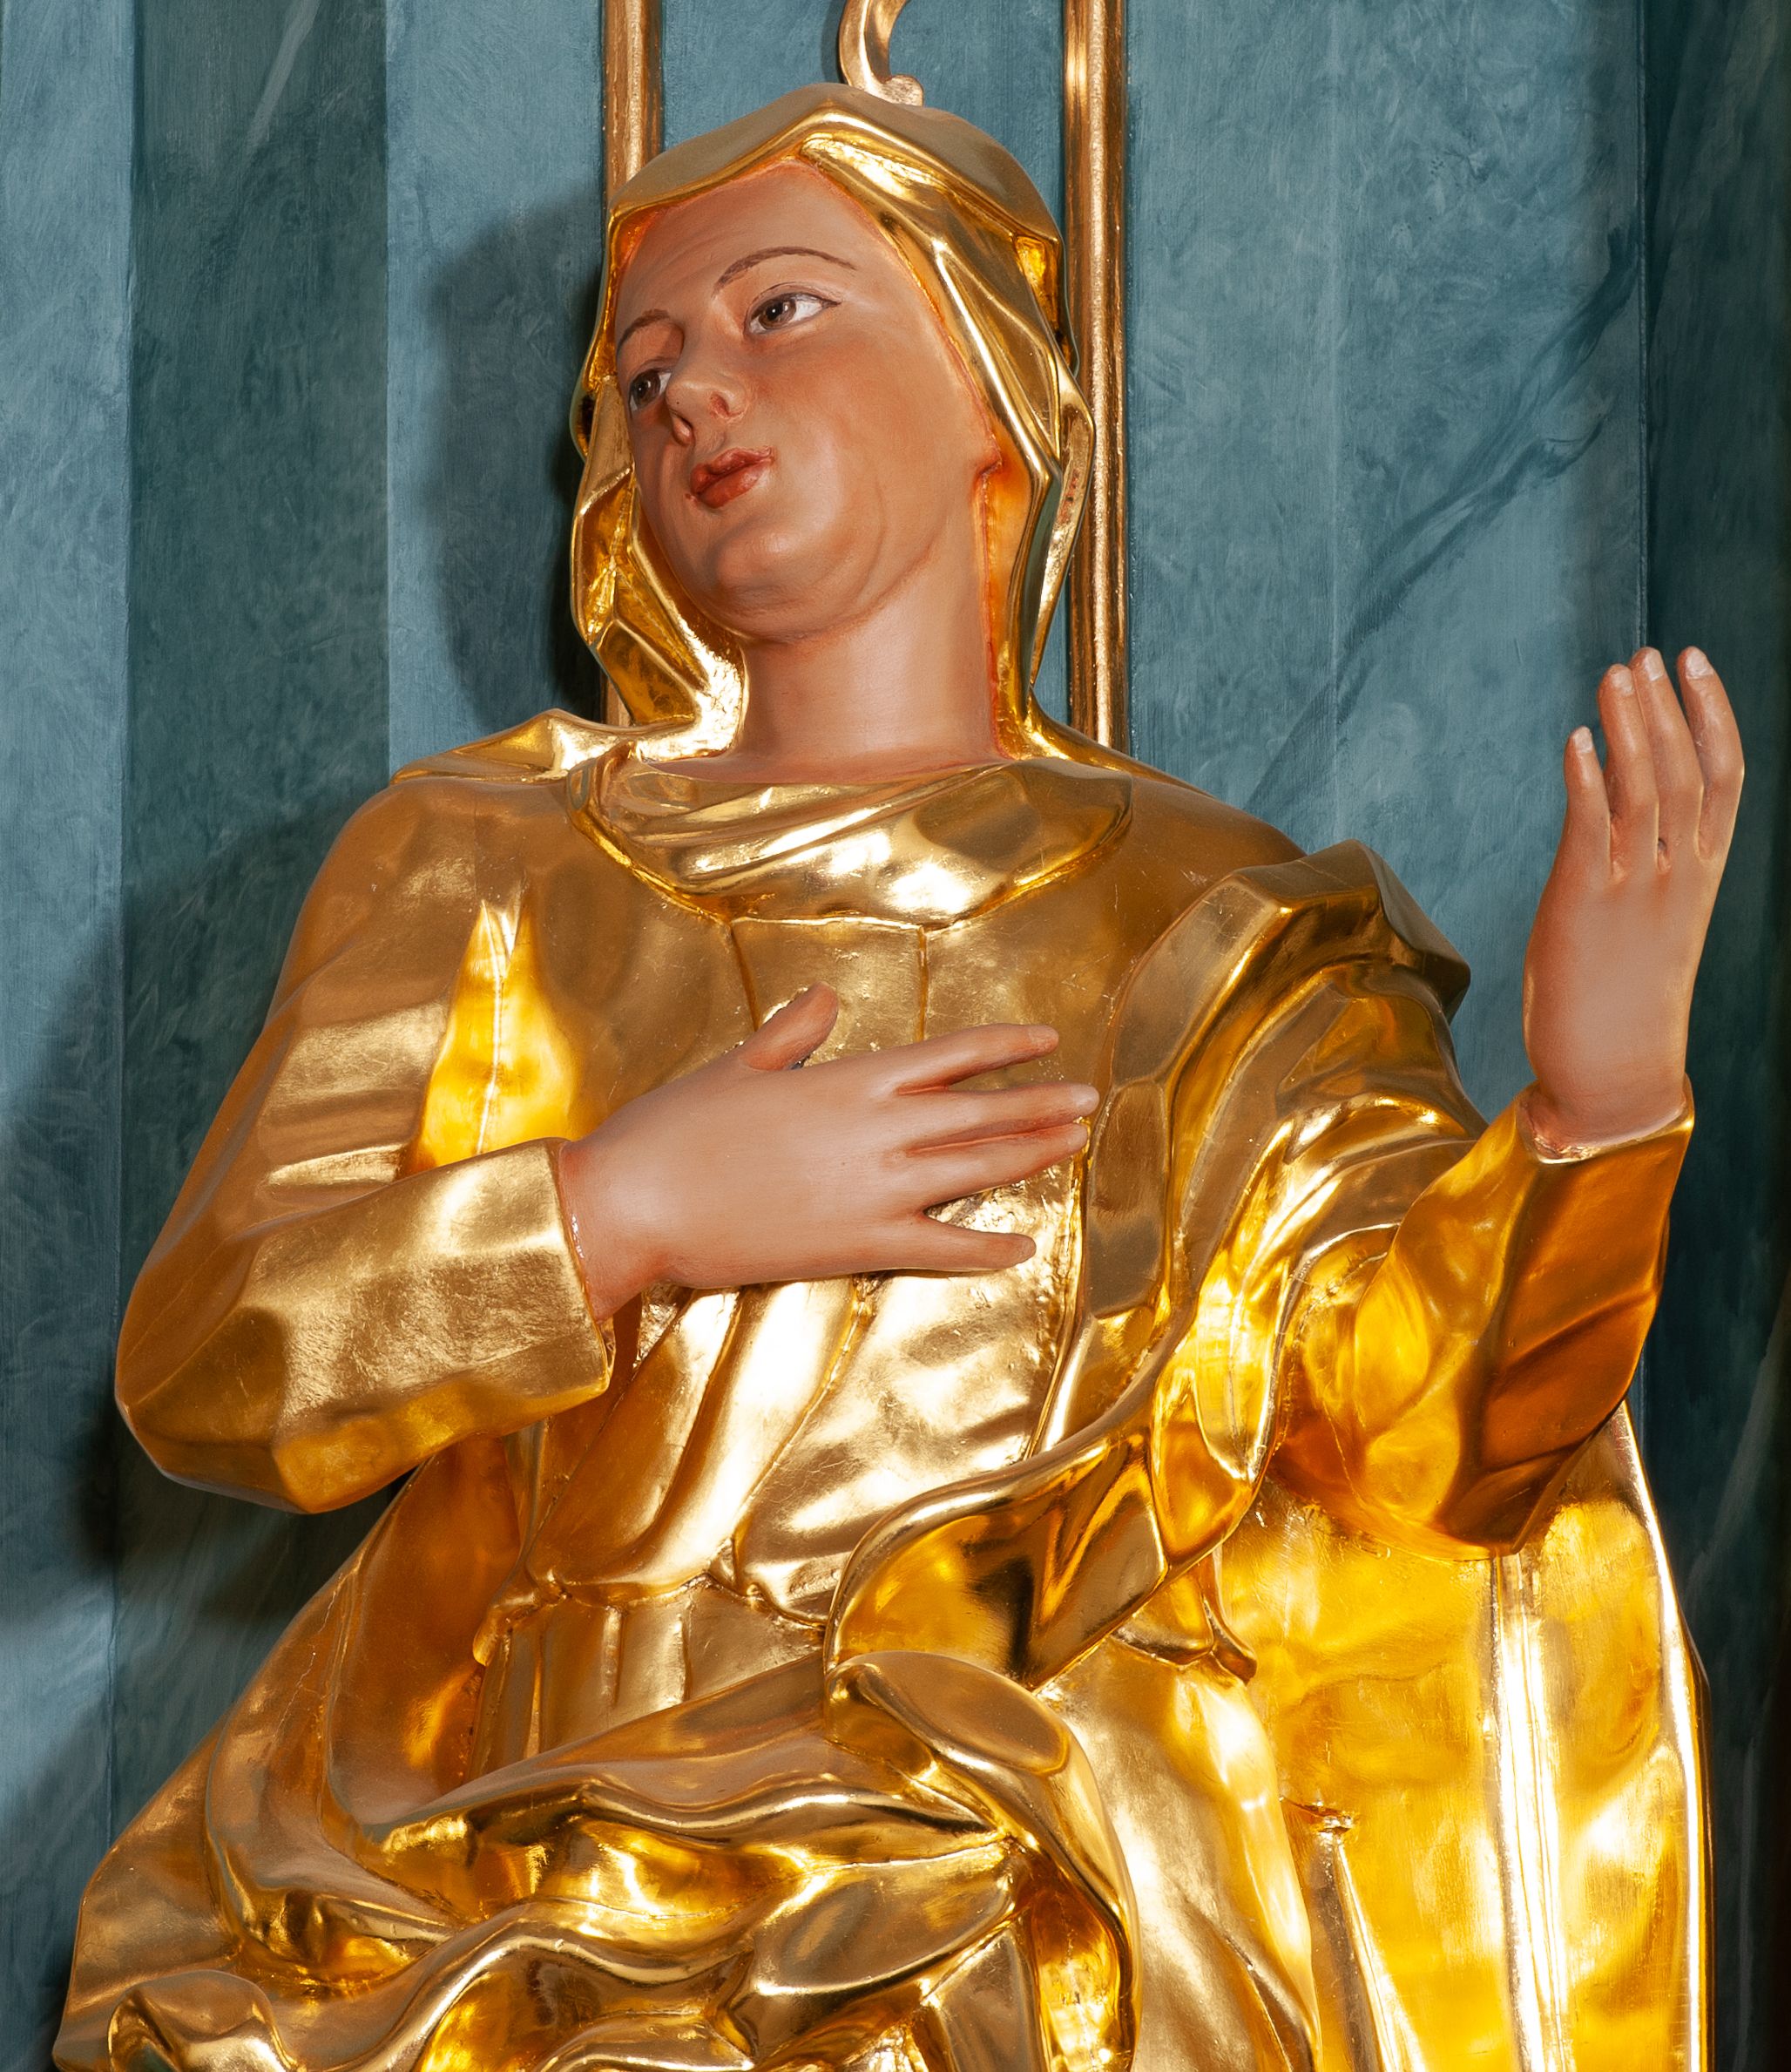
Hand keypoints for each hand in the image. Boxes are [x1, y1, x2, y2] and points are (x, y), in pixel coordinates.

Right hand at [556, 985, 1097, 1314]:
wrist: (636, 1202)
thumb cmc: (675, 1130)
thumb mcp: (737, 1066)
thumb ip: (792, 1033)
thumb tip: (827, 998)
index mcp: (847, 1080)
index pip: (948, 1054)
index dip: (1004, 1046)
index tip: (1047, 1039)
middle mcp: (874, 1130)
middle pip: (979, 1111)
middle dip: (1040, 1104)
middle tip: (1090, 1099)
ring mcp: (872, 1190)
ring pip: (972, 1169)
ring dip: (1029, 1157)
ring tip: (1074, 1146)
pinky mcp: (857, 1245)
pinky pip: (940, 1247)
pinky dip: (985, 1247)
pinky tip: (1022, 1246)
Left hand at [1522, 646, 1742, 1148]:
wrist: (1613, 1075)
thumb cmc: (1621, 1000)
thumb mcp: (1647, 920)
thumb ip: (1641, 863)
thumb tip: (1613, 807)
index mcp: (1699, 874)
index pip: (1723, 775)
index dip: (1712, 712)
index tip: (1693, 661)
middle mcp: (1675, 874)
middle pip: (1683, 769)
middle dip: (1665, 705)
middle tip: (1645, 653)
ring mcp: (1634, 889)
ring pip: (1644, 789)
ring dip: (1629, 727)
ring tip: (1616, 674)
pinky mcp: (1585, 906)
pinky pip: (1591, 830)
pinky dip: (1587, 780)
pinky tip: (1577, 740)